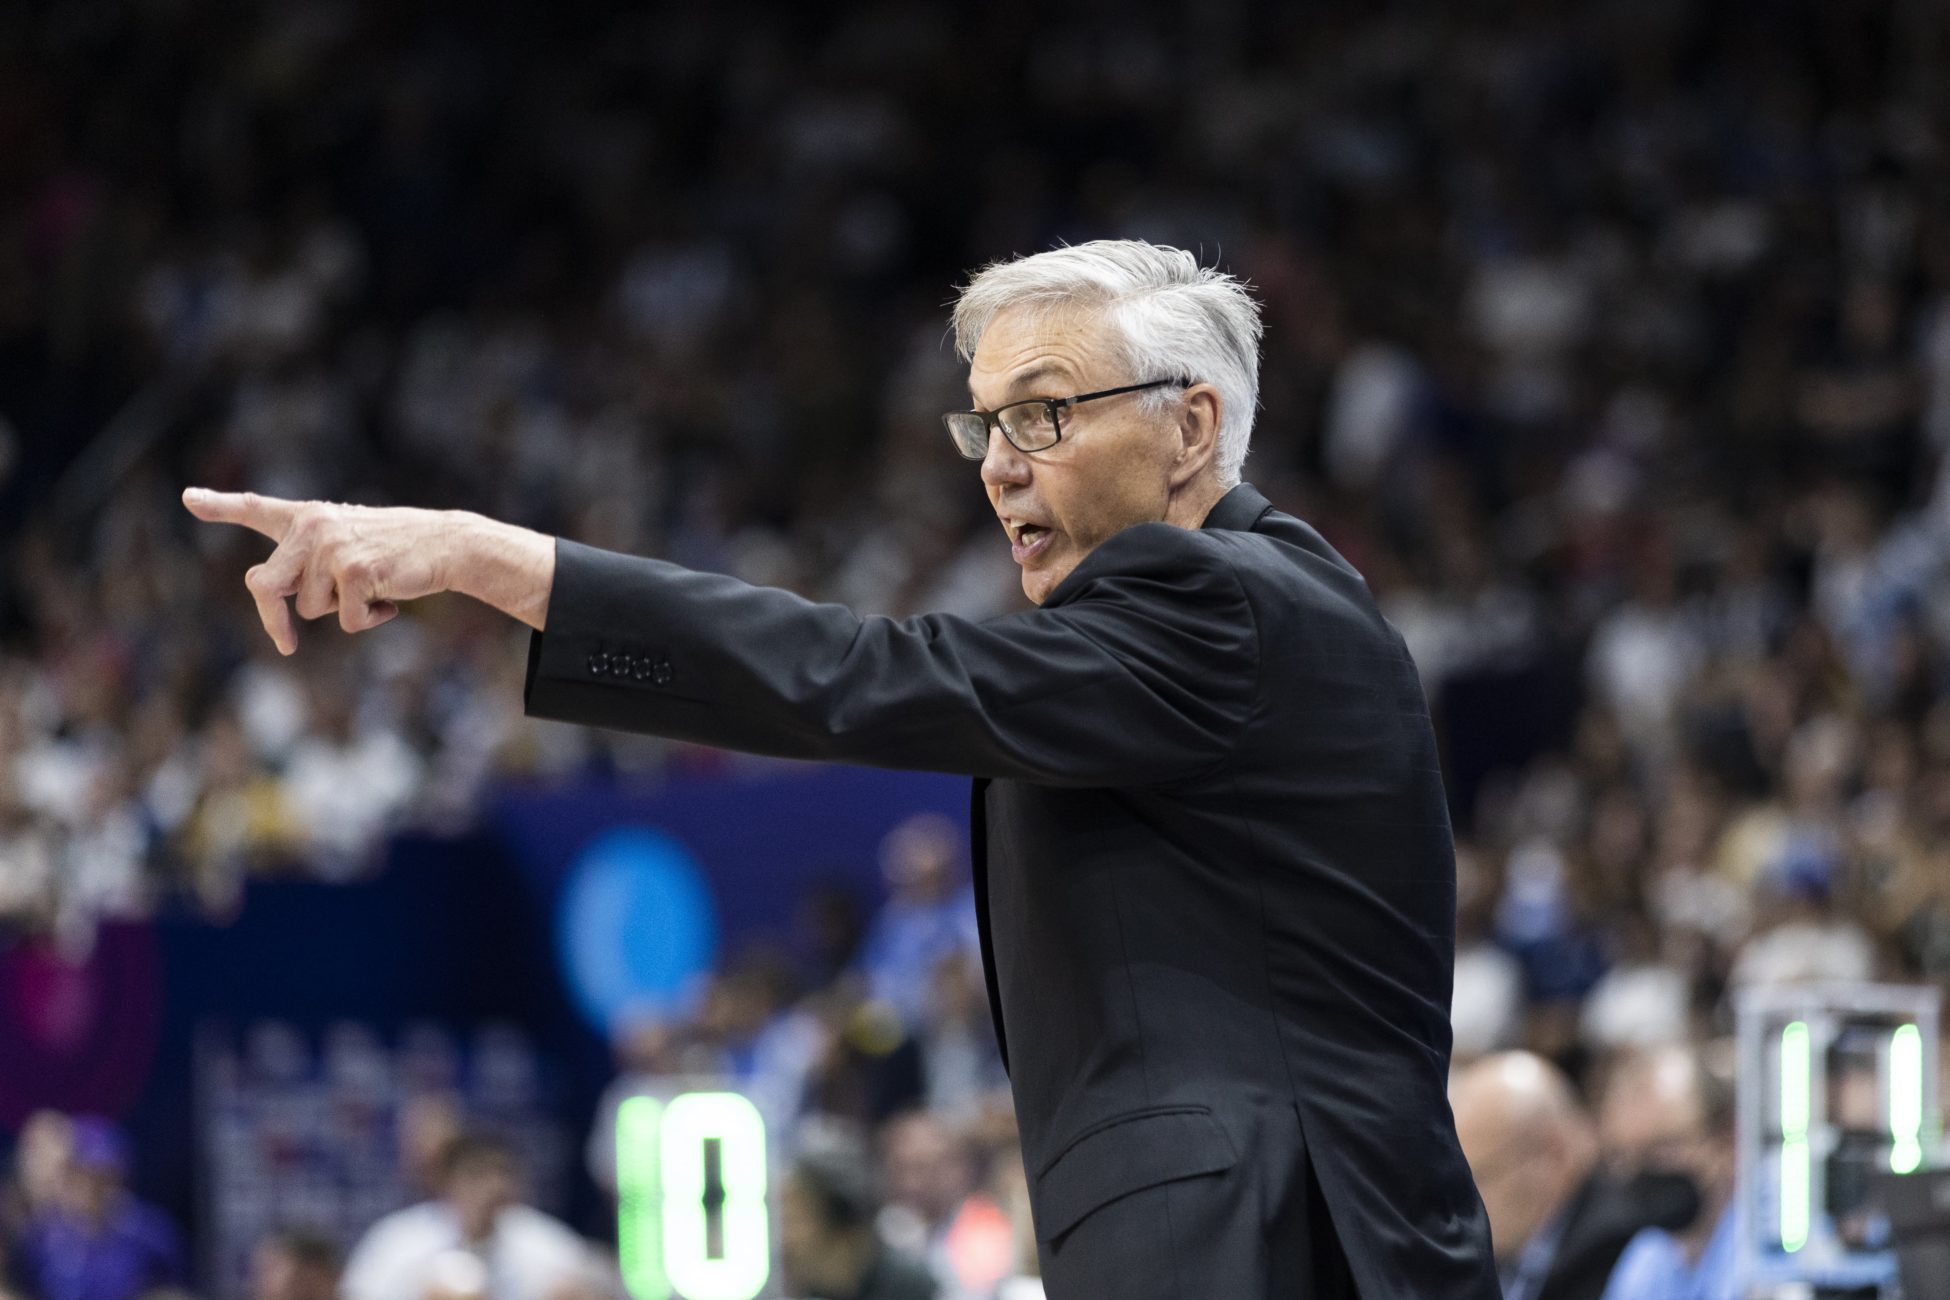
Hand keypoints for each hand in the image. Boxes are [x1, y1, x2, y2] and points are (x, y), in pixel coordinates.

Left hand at [182, 488, 460, 654]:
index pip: (257, 509)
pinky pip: (346, 620)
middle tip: (285, 644)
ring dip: (341, 612)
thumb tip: (261, 584)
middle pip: (263, 585)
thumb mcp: (349, 546)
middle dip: (274, 621)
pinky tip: (389, 600)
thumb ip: (308, 562)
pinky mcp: (355, 569)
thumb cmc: (399, 551)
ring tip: (373, 591)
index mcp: (308, 518)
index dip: (221, 506)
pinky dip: (368, 619)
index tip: (189, 499)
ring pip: (311, 609)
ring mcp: (332, 547)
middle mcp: (313, 526)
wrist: (448, 545)